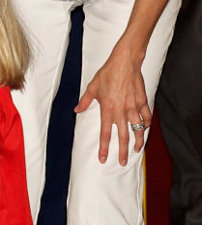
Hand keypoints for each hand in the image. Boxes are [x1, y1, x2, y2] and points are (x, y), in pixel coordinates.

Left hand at [74, 42, 149, 165]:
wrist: (125, 62)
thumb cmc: (108, 73)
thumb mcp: (92, 88)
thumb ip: (85, 101)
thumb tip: (77, 110)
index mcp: (107, 110)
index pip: (105, 134)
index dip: (104, 148)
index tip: (103, 159)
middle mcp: (121, 111)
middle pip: (123, 136)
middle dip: (123, 152)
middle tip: (123, 162)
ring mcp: (134, 107)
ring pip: (137, 129)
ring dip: (138, 141)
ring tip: (137, 150)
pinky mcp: (142, 101)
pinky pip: (146, 117)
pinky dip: (146, 125)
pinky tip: (144, 130)